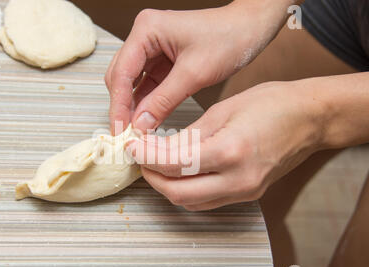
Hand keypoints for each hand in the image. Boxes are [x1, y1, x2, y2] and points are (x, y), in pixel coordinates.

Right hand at [105, 0, 294, 133]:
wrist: (250, 29)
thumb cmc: (228, 38)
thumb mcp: (194, 73)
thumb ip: (163, 100)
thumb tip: (139, 125)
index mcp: (147, 29)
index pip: (121, 72)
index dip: (118, 105)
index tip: (119, 130)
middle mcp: (144, 36)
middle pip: (120, 77)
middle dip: (122, 107)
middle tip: (125, 135)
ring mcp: (151, 48)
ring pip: (131, 83)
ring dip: (132, 107)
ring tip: (134, 133)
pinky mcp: (161, 60)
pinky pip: (146, 85)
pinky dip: (145, 103)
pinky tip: (145, 122)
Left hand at [127, 81, 326, 210]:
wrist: (310, 119)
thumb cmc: (271, 104)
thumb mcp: (223, 111)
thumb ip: (188, 136)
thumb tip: (157, 149)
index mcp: (231, 151)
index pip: (174, 165)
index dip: (146, 157)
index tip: (131, 146)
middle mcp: (238, 179)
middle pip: (178, 193)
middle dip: (152, 177)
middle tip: (139, 158)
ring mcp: (245, 191)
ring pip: (191, 203)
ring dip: (167, 187)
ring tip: (154, 165)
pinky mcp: (247, 195)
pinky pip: (207, 202)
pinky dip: (186, 191)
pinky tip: (177, 175)